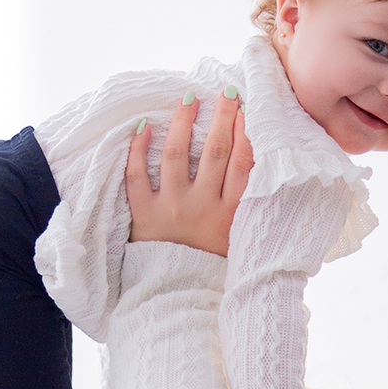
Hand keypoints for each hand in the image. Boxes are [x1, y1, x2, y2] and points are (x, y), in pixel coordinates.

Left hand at [126, 89, 253, 255]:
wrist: (178, 295)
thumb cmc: (211, 265)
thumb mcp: (238, 237)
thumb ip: (244, 206)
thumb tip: (250, 162)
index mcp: (229, 215)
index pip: (242, 165)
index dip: (245, 134)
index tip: (246, 110)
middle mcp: (201, 207)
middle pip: (215, 153)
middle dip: (222, 118)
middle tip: (226, 93)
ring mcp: (171, 208)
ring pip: (177, 155)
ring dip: (183, 122)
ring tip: (189, 99)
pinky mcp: (144, 214)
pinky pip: (137, 175)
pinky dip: (138, 148)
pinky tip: (144, 126)